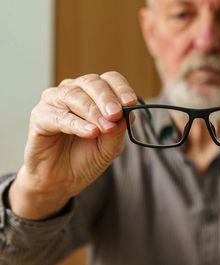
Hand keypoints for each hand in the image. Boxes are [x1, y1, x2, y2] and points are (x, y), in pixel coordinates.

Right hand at [9, 71, 136, 219]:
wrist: (63, 180)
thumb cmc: (87, 158)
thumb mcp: (110, 146)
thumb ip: (118, 129)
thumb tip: (129, 113)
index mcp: (95, 94)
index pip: (110, 79)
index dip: (121, 88)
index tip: (131, 102)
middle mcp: (74, 91)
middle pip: (92, 82)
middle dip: (107, 98)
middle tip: (116, 114)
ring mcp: (55, 101)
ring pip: (75, 95)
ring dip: (93, 111)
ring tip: (105, 127)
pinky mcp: (40, 116)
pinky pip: (59, 116)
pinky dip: (77, 123)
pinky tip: (90, 132)